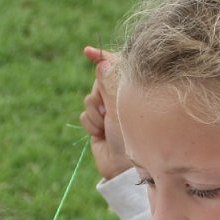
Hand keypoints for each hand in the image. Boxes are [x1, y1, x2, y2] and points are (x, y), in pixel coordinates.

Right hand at [80, 46, 131, 179]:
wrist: (124, 167)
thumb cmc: (133, 134)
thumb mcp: (122, 104)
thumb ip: (110, 82)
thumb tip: (102, 62)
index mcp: (133, 91)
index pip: (117, 67)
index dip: (102, 57)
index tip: (88, 52)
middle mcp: (120, 100)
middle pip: (99, 82)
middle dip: (99, 93)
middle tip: (107, 108)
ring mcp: (108, 114)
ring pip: (90, 99)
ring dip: (95, 112)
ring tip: (107, 126)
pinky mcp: (97, 127)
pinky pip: (85, 116)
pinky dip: (91, 124)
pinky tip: (101, 135)